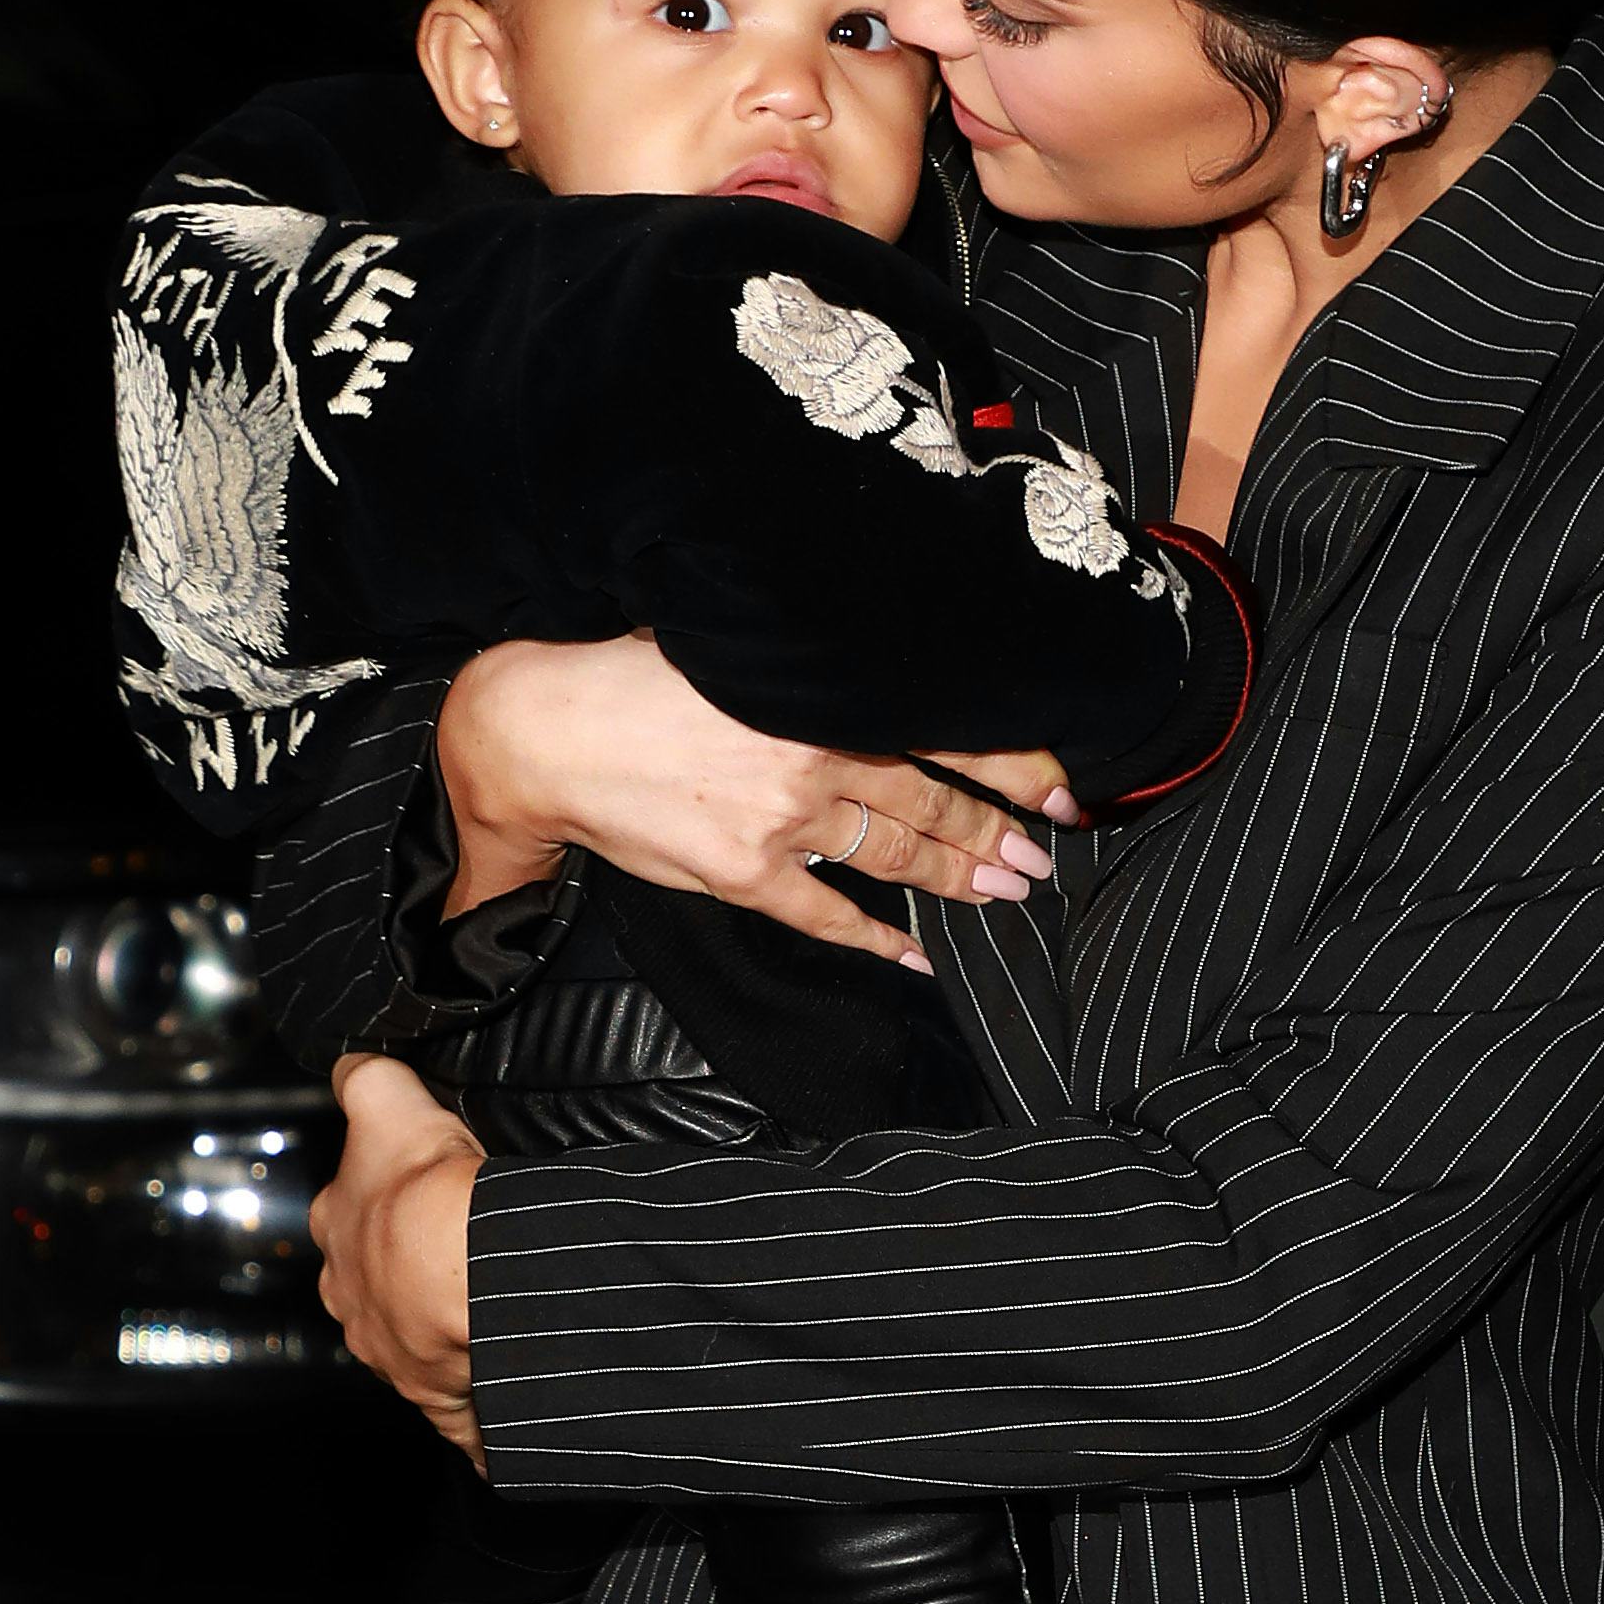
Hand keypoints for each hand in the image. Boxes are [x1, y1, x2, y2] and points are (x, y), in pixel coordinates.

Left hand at [312, 1056, 485, 1465]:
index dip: (380, 1202)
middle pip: (371, 1283)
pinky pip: (455, 1402)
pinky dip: (472, 1394)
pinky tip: (494, 1379)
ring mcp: (391, 1353)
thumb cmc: (425, 1191)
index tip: (415, 1196)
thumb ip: (365, 1078)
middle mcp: (351, 1298)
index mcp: (338, 1231)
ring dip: (437, 1330)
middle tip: (455, 1253)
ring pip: (408, 1340)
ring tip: (480, 1309)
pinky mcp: (437, 1397)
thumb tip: (351, 1063)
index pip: (347, 1214)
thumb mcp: (386, 1102)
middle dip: (402, 1274)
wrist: (468, 1271)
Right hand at [438, 636, 1073, 966]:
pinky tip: (914, 954)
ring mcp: (783, 820)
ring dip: (960, 876)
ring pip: (896, 853)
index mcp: (819, 697)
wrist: (547, 732)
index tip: (1056, 785)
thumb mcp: (734, 649)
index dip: (1008, 763)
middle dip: (998, 831)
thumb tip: (871, 674)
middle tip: (1044, 852)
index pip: (939, 730)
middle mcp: (814, 756)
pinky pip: (826, 912)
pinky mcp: (744, 872)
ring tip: (1008, 889)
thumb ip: (809, 673)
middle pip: (933, 800)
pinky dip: (875, 937)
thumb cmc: (630, 679)